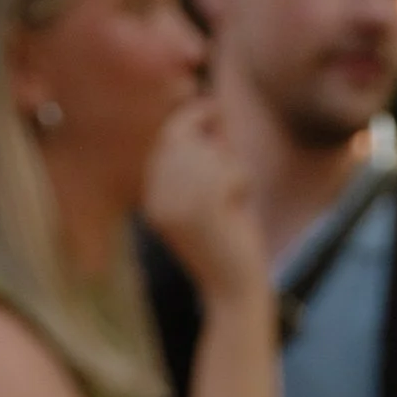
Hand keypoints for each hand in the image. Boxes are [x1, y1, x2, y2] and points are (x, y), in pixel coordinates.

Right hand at [143, 96, 265, 312]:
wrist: (233, 294)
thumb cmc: (228, 242)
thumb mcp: (212, 192)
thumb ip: (208, 152)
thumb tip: (214, 102)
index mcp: (153, 195)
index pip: (168, 138)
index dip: (193, 119)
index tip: (215, 114)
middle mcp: (158, 198)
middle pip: (182, 134)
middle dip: (210, 129)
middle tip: (231, 153)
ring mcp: (178, 204)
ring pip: (208, 151)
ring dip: (230, 165)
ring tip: (235, 197)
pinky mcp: (203, 212)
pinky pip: (228, 172)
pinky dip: (242, 182)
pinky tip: (238, 208)